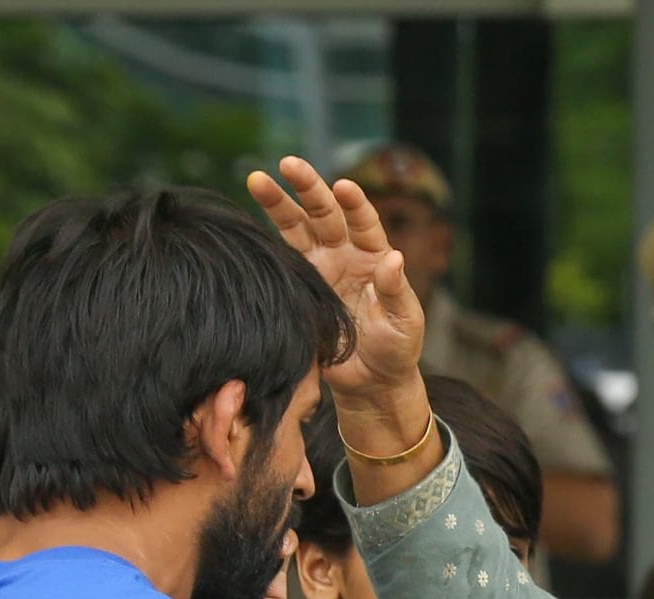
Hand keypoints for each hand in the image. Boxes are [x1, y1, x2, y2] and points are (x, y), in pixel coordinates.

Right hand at [247, 157, 426, 439]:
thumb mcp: (404, 322)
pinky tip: (248, 219)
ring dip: (278, 204)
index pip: (364, 222)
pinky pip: (281, 255)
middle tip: (288, 164)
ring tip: (257, 179)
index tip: (343, 186)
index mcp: (375, 257)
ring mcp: (320, 267)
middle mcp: (345, 254)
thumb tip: (395, 258)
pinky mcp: (299, 285)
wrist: (371, 380)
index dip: (354, 204)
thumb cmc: (396, 349)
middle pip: (324, 214)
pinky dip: (266, 238)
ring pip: (296, 228)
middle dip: (307, 188)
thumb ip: (396, 291)